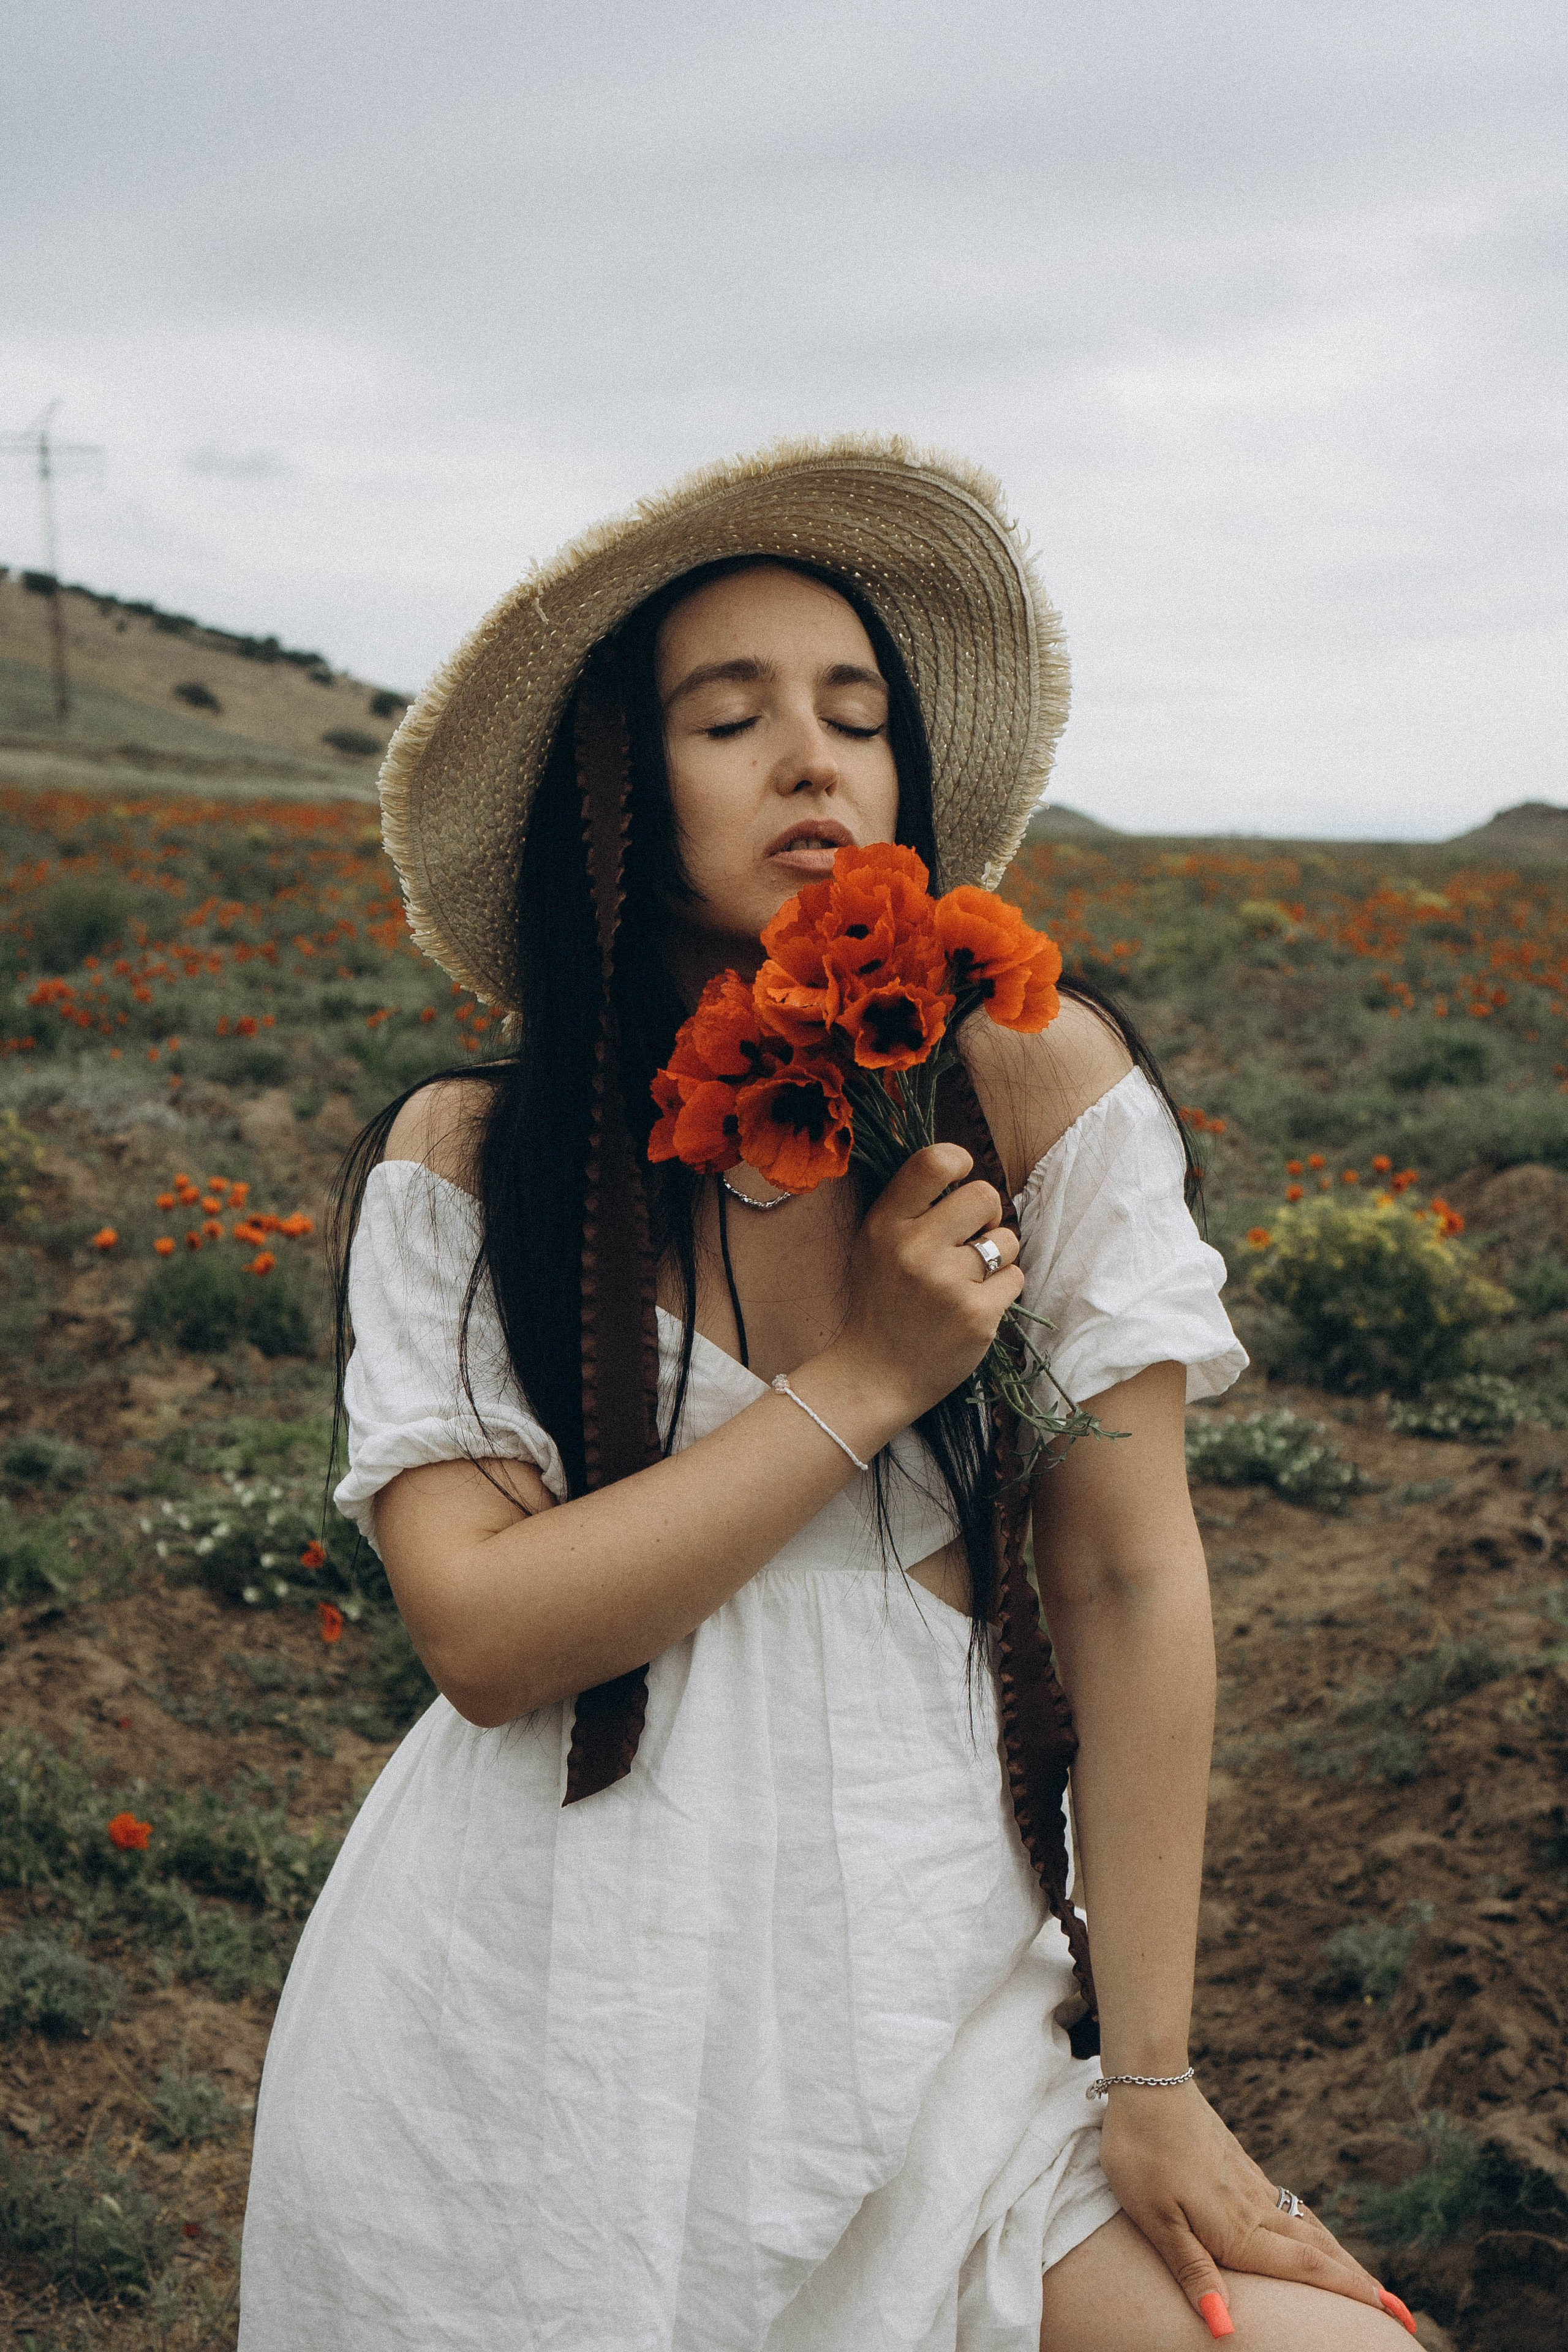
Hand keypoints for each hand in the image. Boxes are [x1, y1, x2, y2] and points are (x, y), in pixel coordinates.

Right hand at [825, 1143, 1022, 1423]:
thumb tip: (960, 1167)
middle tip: (970, 1239)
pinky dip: (1001, 1290)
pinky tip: (974, 1305)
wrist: (875, 1374)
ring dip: (997, 1256)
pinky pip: (1015, 1278)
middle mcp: (915, 1248)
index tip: (960, 1178)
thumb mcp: (874, 1243)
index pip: (934, 1162)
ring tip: (968, 1278)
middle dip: (986, 1216)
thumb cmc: (881, 1301)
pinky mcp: (977, 1316)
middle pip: (984, 1196)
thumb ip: (909, 1206)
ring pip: (1007, 1239)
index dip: (959, 1161)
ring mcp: (948, 1284)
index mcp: (886, 1224)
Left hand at [1097, 2080, 1394, 2335]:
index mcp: (1239, 2229)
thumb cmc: (1141, 2155)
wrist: (1147, 2081)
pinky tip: (1310, 2229)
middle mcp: (1255, 2207)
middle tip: (1401, 2312)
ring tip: (1365, 2279)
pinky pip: (1288, 2205)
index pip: (1306, 2269)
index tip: (1394, 2314)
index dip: (1350, 2293)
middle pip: (1319, 2251)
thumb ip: (1192, 2273)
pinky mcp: (1239, 2163)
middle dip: (1359, 2283)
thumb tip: (1223, 2327)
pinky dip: (1313, 2227)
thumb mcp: (1156, 2221)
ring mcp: (1249, 2182)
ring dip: (1340, 2257)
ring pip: (1307, 2226)